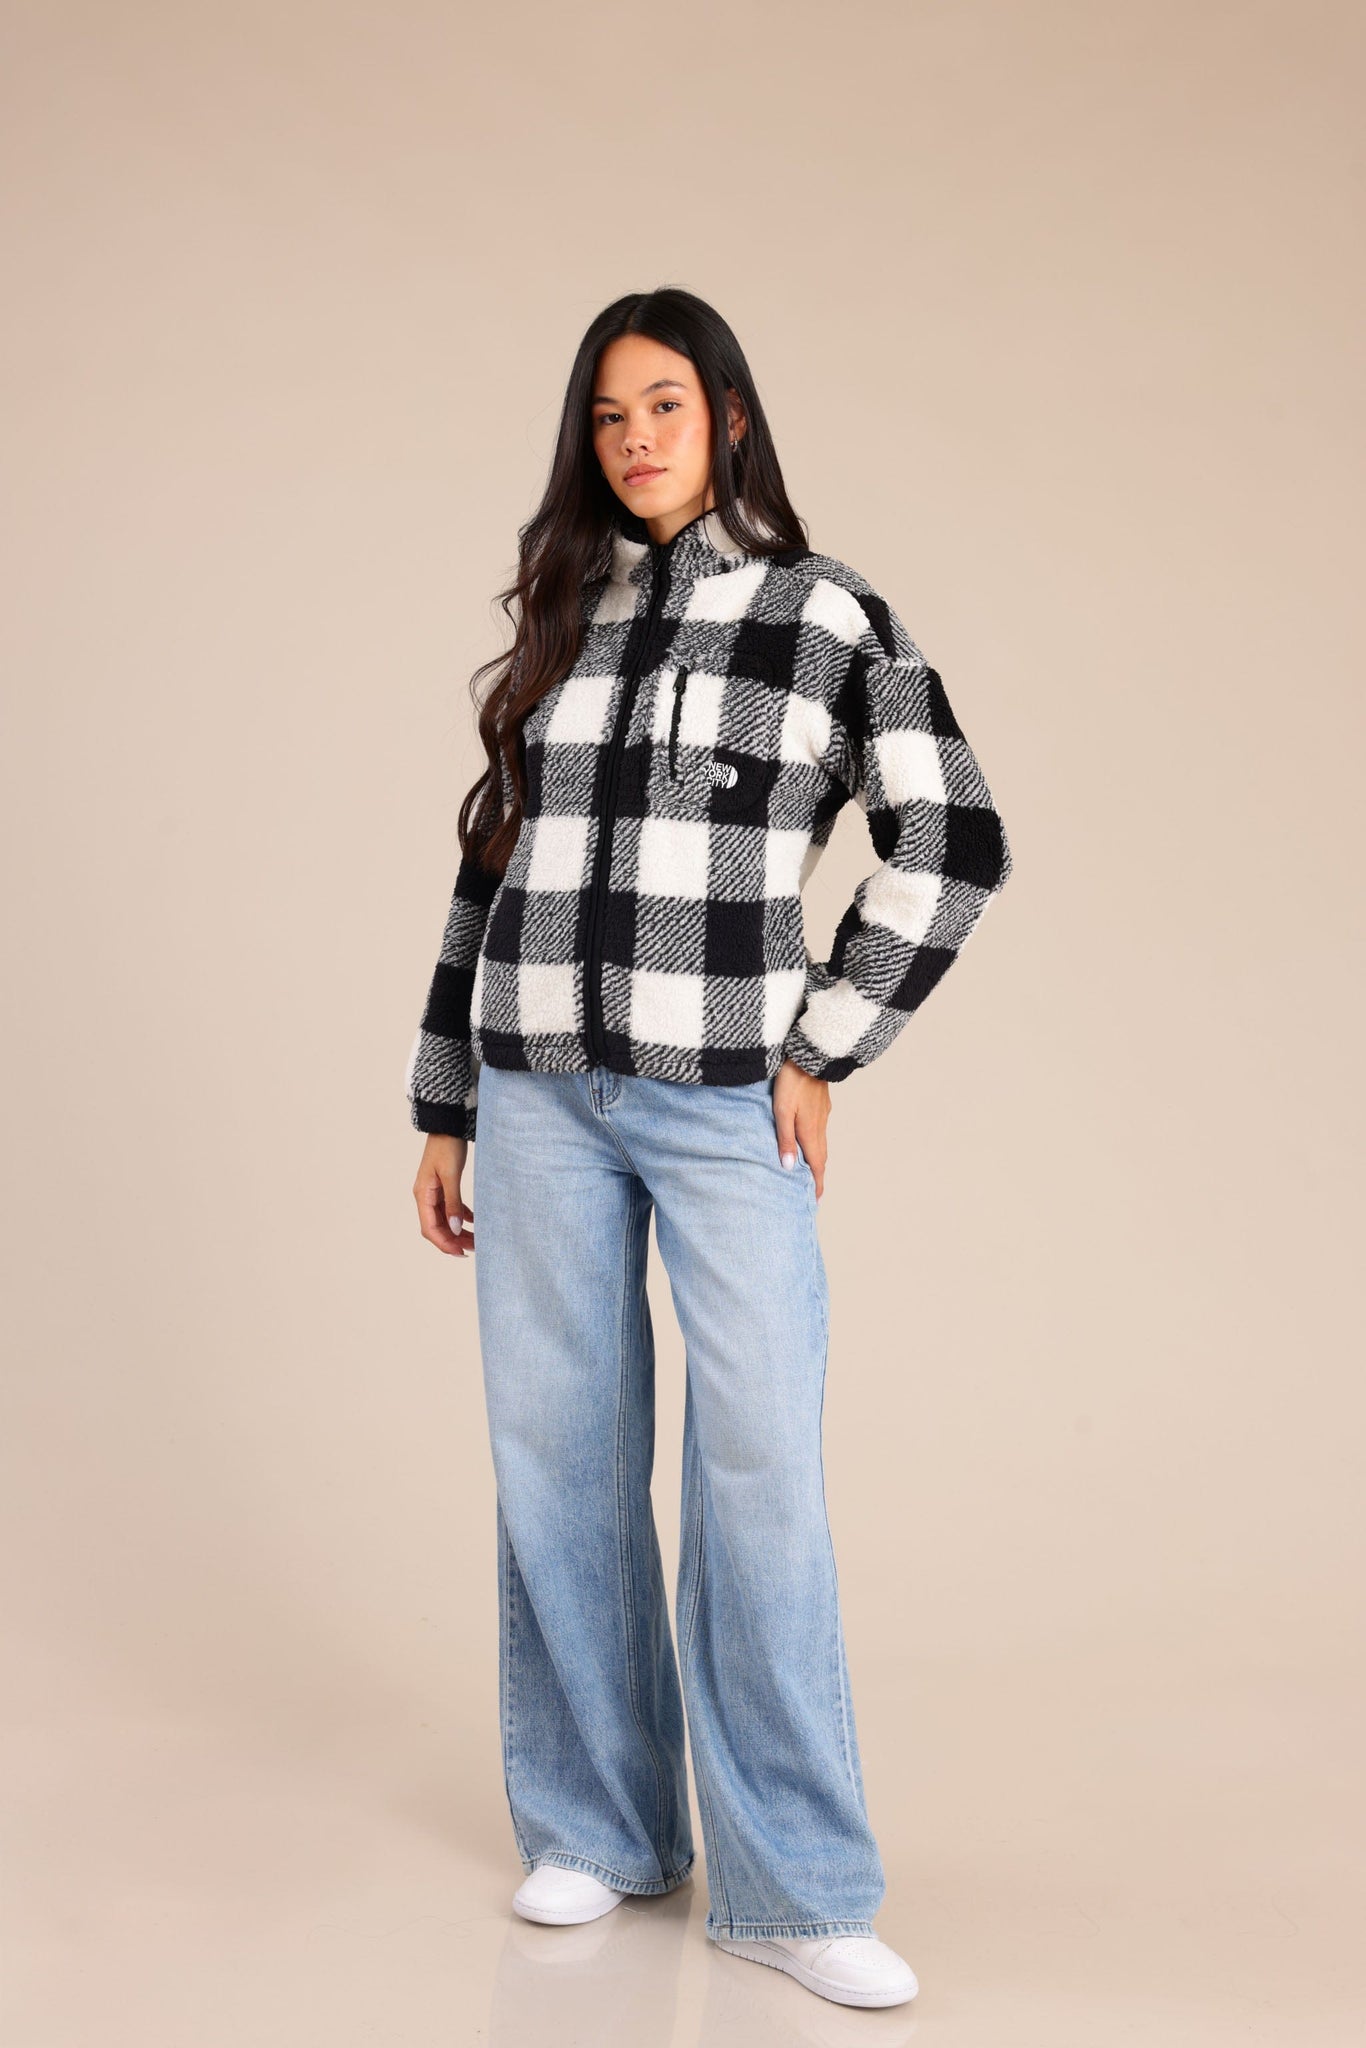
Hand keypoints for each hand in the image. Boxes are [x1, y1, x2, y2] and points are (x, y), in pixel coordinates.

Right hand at [413, 1134, 473, 1254]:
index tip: (461, 1253)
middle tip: (474, 1249)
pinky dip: (461, 1217)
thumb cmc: (447, 1146)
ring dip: (458, 1231)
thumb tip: (456, 1230)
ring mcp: (434, 1192)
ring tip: (476, 1240)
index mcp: (423, 1195)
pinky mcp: (443, 1186)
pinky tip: (474, 1222)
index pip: (430, 1228)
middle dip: (453, 1240)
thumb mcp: (451, 1175)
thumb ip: (454, 1203)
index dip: (445, 1243)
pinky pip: (451, 1208)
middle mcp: (425, 1196)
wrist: (448, 1125)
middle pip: (437, 1227)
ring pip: (445, 1219)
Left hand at [772, 1058, 829, 1198]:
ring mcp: (823, 1113)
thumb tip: (788, 1167)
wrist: (809, 1054)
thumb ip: (784, 1138)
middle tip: (814, 1191)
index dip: (817, 1183)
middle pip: (821, 1156)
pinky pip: (820, 1130)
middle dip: (818, 1175)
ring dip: (818, 1159)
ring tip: (811, 1170)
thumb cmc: (791, 1080)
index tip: (816, 1200)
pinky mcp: (821, 1103)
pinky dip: (816, 1143)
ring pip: (821, 1142)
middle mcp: (820, 1125)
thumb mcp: (782, 1110)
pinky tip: (809, 1140)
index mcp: (810, 1130)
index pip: (816, 1164)